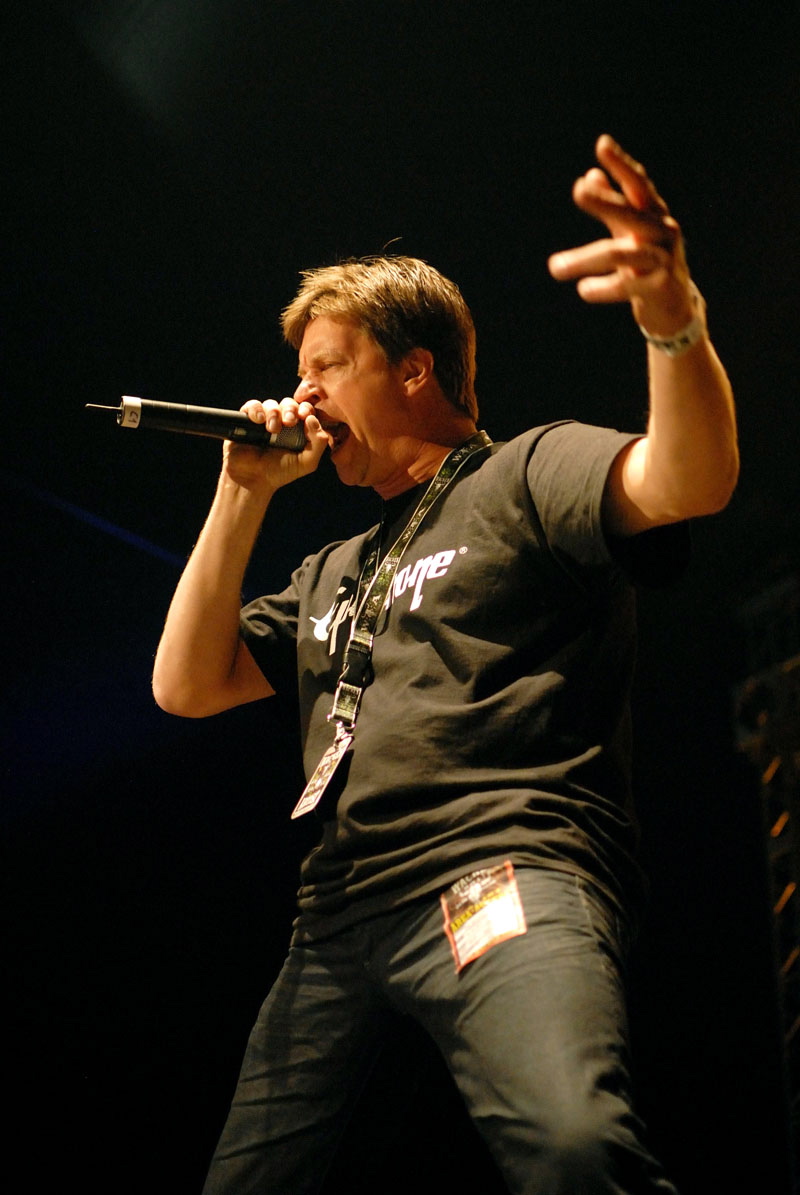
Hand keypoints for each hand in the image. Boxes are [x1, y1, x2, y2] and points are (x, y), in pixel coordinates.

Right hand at [223, 396, 328, 491]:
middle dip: (291, 409)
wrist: (253, 479)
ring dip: (274, 412)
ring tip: (272, 430)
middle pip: (289, 403)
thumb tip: (313, 418)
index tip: (305, 415)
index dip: (307, 408)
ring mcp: (264, 421)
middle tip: (289, 422)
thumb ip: (318, 442)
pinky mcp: (246, 421)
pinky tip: (259, 420)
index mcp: (297, 430)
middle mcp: (281, 423)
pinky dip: (256, 410)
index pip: (305, 410)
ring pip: (271, 404)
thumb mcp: (307, 462)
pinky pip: (252, 406)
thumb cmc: (280, 472)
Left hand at [548, 135, 697, 336]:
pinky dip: (601, 288)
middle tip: (578, 189)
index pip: (638, 185)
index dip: (621, 165)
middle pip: (631, 213)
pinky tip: (583, 290)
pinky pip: (625, 286)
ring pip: (620, 254)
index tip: (602, 144)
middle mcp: (663, 231)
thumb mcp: (630, 231)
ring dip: (584, 259)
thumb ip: (612, 204)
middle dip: (605, 201)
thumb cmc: (650, 263)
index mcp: (654, 214)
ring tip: (554, 267)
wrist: (675, 307)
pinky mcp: (659, 287)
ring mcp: (663, 259)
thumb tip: (589, 173)